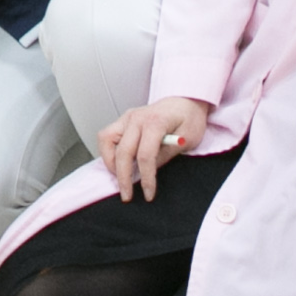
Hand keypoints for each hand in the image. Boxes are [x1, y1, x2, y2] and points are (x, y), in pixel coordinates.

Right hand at [95, 95, 214, 201]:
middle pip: (123, 151)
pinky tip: (118, 162)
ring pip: (106, 140)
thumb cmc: (189, 118)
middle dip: (123, 177)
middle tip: (127, 195)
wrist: (185, 100)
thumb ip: (165, 155)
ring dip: (109, 161)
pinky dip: (108, 151)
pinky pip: (106, 135)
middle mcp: (137, 118)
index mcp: (156, 122)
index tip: (149, 194)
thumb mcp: (187, 140)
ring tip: (119, 176)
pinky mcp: (123, 120)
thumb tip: (148, 171)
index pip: (145, 155)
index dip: (146, 178)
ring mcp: (127, 117)